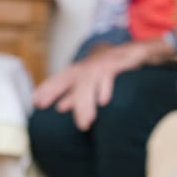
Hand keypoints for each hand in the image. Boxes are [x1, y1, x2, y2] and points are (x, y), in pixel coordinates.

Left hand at [32, 39, 174, 130]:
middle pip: (71, 79)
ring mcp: (104, 65)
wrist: (140, 53)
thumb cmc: (114, 69)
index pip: (61, 77)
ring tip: (85, 124)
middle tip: (53, 109)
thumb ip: (77, 94)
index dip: (49, 88)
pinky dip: (106, 88)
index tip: (36, 102)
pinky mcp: (119, 64)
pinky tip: (104, 101)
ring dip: (85, 104)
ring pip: (89, 83)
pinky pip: (110, 77)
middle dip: (60, 93)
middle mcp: (90, 66)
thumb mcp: (93, 83)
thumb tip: (59, 107)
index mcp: (82, 70)